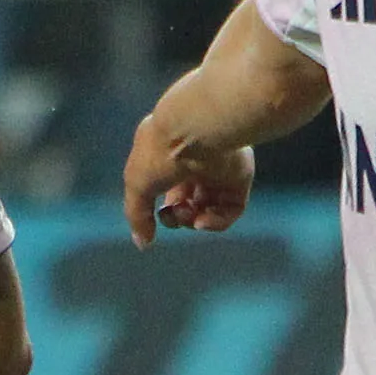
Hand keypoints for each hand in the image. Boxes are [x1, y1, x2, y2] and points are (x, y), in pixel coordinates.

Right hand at [123, 75, 256, 243]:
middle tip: (176, 213)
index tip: (160, 214)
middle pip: (190, 202)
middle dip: (180, 216)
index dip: (164, 209)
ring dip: (196, 220)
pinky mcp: (239, 178)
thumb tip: (143, 244)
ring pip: (211, 208)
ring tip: (191, 217)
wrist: (194, 131)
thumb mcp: (136, 185)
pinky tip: (203, 221)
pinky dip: (217, 221)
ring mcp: (220, 171)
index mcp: (171, 157)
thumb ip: (137, 216)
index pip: (169, 190)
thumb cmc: (160, 153)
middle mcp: (197, 163)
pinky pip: (231, 209)